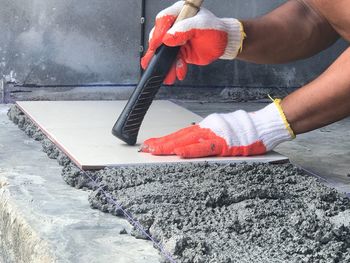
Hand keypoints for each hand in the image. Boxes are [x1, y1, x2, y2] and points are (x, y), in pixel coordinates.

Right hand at [141, 1, 245, 84]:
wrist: (224, 44)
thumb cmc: (216, 30)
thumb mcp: (202, 26)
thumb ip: (185, 30)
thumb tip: (168, 38)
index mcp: (180, 12)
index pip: (164, 20)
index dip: (158, 32)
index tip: (157, 43)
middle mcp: (175, 25)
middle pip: (159, 36)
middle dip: (157, 51)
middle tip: (155, 60)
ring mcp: (176, 39)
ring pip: (165, 52)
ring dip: (166, 64)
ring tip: (167, 74)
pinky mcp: (179, 52)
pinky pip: (173, 61)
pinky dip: (175, 68)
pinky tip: (179, 72)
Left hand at [141, 100, 294, 157]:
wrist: (264, 125)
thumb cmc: (246, 129)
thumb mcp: (221, 129)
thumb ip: (207, 135)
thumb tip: (193, 141)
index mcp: (206, 126)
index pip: (181, 133)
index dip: (166, 139)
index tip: (152, 144)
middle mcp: (207, 127)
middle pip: (180, 136)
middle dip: (162, 143)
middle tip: (146, 148)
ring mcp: (214, 134)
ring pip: (187, 140)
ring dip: (169, 146)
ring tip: (155, 150)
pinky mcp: (223, 143)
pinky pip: (204, 148)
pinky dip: (190, 150)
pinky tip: (179, 152)